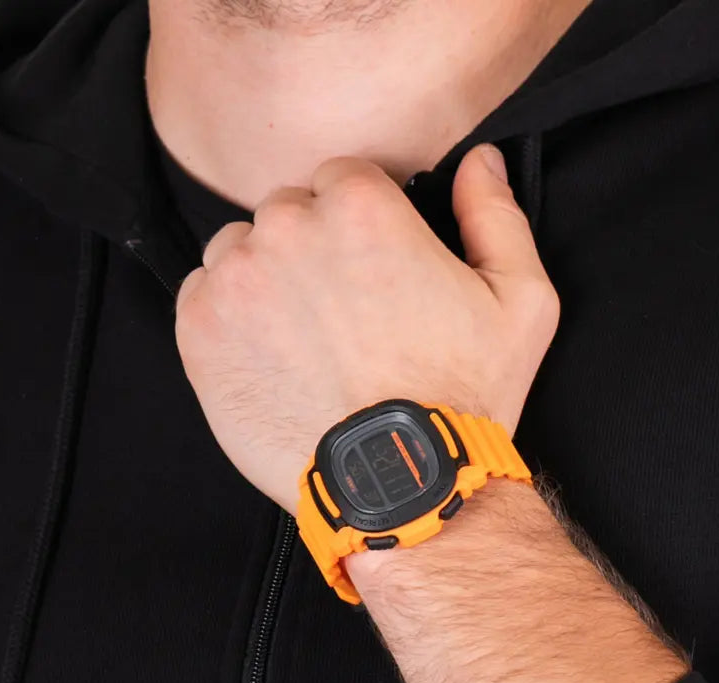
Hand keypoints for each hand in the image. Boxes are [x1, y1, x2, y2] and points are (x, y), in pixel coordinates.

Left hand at [175, 144, 558, 513]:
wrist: (398, 484)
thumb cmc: (462, 396)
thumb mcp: (520, 302)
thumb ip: (496, 216)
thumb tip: (478, 162)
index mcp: (361, 207)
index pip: (340, 178)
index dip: (360, 222)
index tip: (371, 266)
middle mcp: (286, 229)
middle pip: (287, 211)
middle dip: (311, 246)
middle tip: (342, 311)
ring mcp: (235, 280)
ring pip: (241, 248)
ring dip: (266, 276)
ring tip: (305, 338)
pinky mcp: (199, 331)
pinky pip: (202, 293)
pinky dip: (228, 314)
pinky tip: (270, 354)